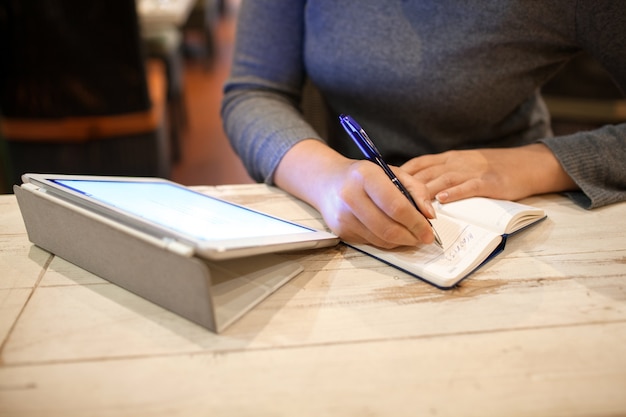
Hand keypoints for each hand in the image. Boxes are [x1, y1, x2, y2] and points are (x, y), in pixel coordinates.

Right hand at [274, 140, 436, 247]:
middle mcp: (350, 196)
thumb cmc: (362, 176)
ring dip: (401, 241)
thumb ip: (416, 189)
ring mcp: (343, 216)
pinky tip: (391, 232)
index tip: (429, 230)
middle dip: (412, 237)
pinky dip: (386, 241)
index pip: (396, 206)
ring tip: (410, 234)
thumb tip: (429, 214)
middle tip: (424, 237)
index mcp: (366, 176)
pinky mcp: (340, 231)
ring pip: (381, 240)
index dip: (417, 222)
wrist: (327, 181)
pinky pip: (371, 243)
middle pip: (388, 228)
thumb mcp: (391, 172)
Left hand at [401, 144, 576, 202]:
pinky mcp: (488, 181)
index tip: (382, 187)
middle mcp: (455, 162)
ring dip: (424, 194)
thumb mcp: (462, 165)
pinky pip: (468, 187)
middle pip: (424, 174)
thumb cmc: (492, 169)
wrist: (527, 164)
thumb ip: (440, 173)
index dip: (398, 176)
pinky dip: (454, 193)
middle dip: (405, 188)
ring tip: (409, 206)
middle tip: (388, 202)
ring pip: (441, 180)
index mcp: (448, 158)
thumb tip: (414, 188)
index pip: (416, 165)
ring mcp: (471, 170)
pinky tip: (443, 201)